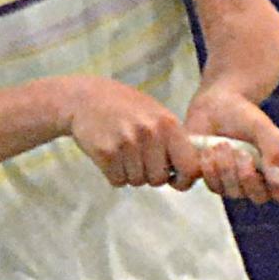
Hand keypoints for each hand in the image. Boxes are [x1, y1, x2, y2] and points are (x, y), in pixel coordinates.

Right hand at [60, 76, 200, 188]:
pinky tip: (111, 155)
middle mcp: (150, 133)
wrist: (86, 98)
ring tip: (124, 151)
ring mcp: (126, 143)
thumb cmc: (126, 107)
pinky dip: (114, 174)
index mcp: (168, 124)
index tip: (176, 180)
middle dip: (150, 174)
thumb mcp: (157, 114)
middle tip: (140, 157)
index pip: (189, 166)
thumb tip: (192, 170)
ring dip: (131, 173)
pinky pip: (117, 180)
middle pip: (158, 179)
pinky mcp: (105, 153)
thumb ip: (174, 140)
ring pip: (137, 181)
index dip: (184, 179)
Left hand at [180, 87, 278, 208]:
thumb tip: (278, 179)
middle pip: (258, 196)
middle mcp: (259, 182)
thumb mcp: (262, 126)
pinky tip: (206, 152)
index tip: (277, 182)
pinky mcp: (213, 182)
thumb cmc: (243, 116)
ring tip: (220, 143)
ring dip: (224, 167)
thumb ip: (273, 149)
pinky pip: (211, 187)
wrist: (213, 106)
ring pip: (231, 192)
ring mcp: (234, 185)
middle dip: (247, 175)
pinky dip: (208, 169)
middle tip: (239, 151)